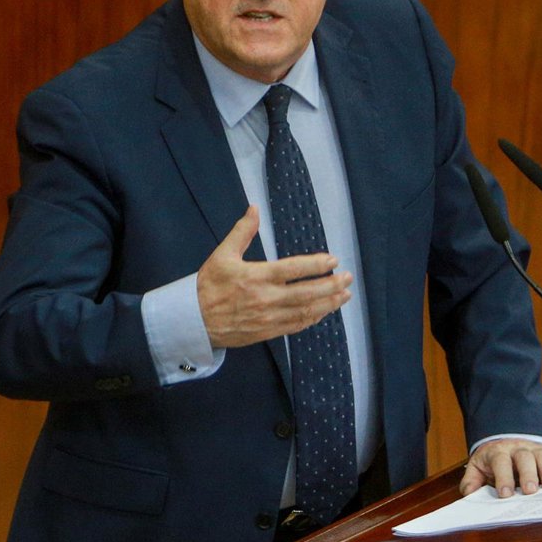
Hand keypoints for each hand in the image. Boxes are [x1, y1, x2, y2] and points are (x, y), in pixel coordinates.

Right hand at [198, 206, 353, 347]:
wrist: (192, 321)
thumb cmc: (208, 286)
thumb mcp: (222, 255)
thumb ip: (242, 232)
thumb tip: (253, 208)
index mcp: (256, 277)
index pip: (293, 270)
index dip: (316, 265)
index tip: (333, 261)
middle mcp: (266, 299)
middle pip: (306, 293)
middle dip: (331, 286)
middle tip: (348, 278)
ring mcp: (268, 318)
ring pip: (305, 311)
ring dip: (328, 303)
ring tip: (345, 295)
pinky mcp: (267, 332)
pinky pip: (295, 326)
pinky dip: (313, 318)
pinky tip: (324, 311)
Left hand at [460, 438, 541, 497]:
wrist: (504, 438)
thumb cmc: (493, 461)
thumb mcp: (477, 467)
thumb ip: (471, 481)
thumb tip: (469, 494)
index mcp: (499, 453)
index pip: (500, 463)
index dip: (503, 477)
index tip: (505, 493)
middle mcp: (518, 449)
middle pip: (524, 458)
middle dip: (528, 474)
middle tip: (530, 490)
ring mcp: (535, 450)